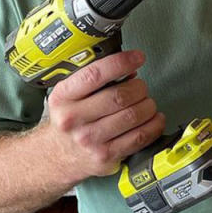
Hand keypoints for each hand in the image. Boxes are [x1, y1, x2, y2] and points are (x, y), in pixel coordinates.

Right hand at [45, 50, 165, 179]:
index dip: (121, 62)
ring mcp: (89, 140)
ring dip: (149, 106)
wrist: (57, 155)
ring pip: (133, 116)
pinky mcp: (106, 156)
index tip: (137, 57)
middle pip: (120, 97)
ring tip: (147, 103)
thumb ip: (95, 80)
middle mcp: (73, 119)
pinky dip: (154, 124)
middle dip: (139, 88)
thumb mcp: (70, 95)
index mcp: (63, 97)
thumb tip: (129, 69)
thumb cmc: (70, 120)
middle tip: (141, 88)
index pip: (95, 75)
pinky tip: (155, 118)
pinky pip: (141, 137)